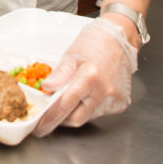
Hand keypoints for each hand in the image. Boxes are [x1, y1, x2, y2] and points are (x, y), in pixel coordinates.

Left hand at [32, 17, 137, 136]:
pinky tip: (87, 94)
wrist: (119, 39)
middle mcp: (104, 91)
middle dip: (62, 119)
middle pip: (77, 118)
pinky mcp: (121, 103)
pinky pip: (100, 112)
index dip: (51, 117)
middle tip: (52, 113)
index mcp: (90, 77)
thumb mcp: (71, 55)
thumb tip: (47, 88)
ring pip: (88, 116)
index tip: (41, 124)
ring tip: (72, 96)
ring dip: (76, 111)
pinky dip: (89, 107)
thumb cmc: (95, 43)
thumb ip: (59, 75)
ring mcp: (114, 99)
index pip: (65, 105)